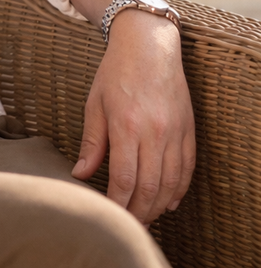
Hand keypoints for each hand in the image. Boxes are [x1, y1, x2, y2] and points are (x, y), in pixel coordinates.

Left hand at [70, 10, 195, 222]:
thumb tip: (80, 174)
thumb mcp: (95, 103)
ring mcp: (176, 132)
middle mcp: (155, 132)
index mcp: (127, 125)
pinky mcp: (189, 131)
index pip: (125, 178)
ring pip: (171, 182)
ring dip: (159, 205)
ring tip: (146, 215)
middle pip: (150, 186)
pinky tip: (169, 201)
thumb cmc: (115, 72)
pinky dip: (179, 189)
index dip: (119, 203)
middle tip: (128, 223)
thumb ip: (91, 142)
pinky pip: (187, 169)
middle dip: (139, 211)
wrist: (148, 46)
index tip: (110, 214)